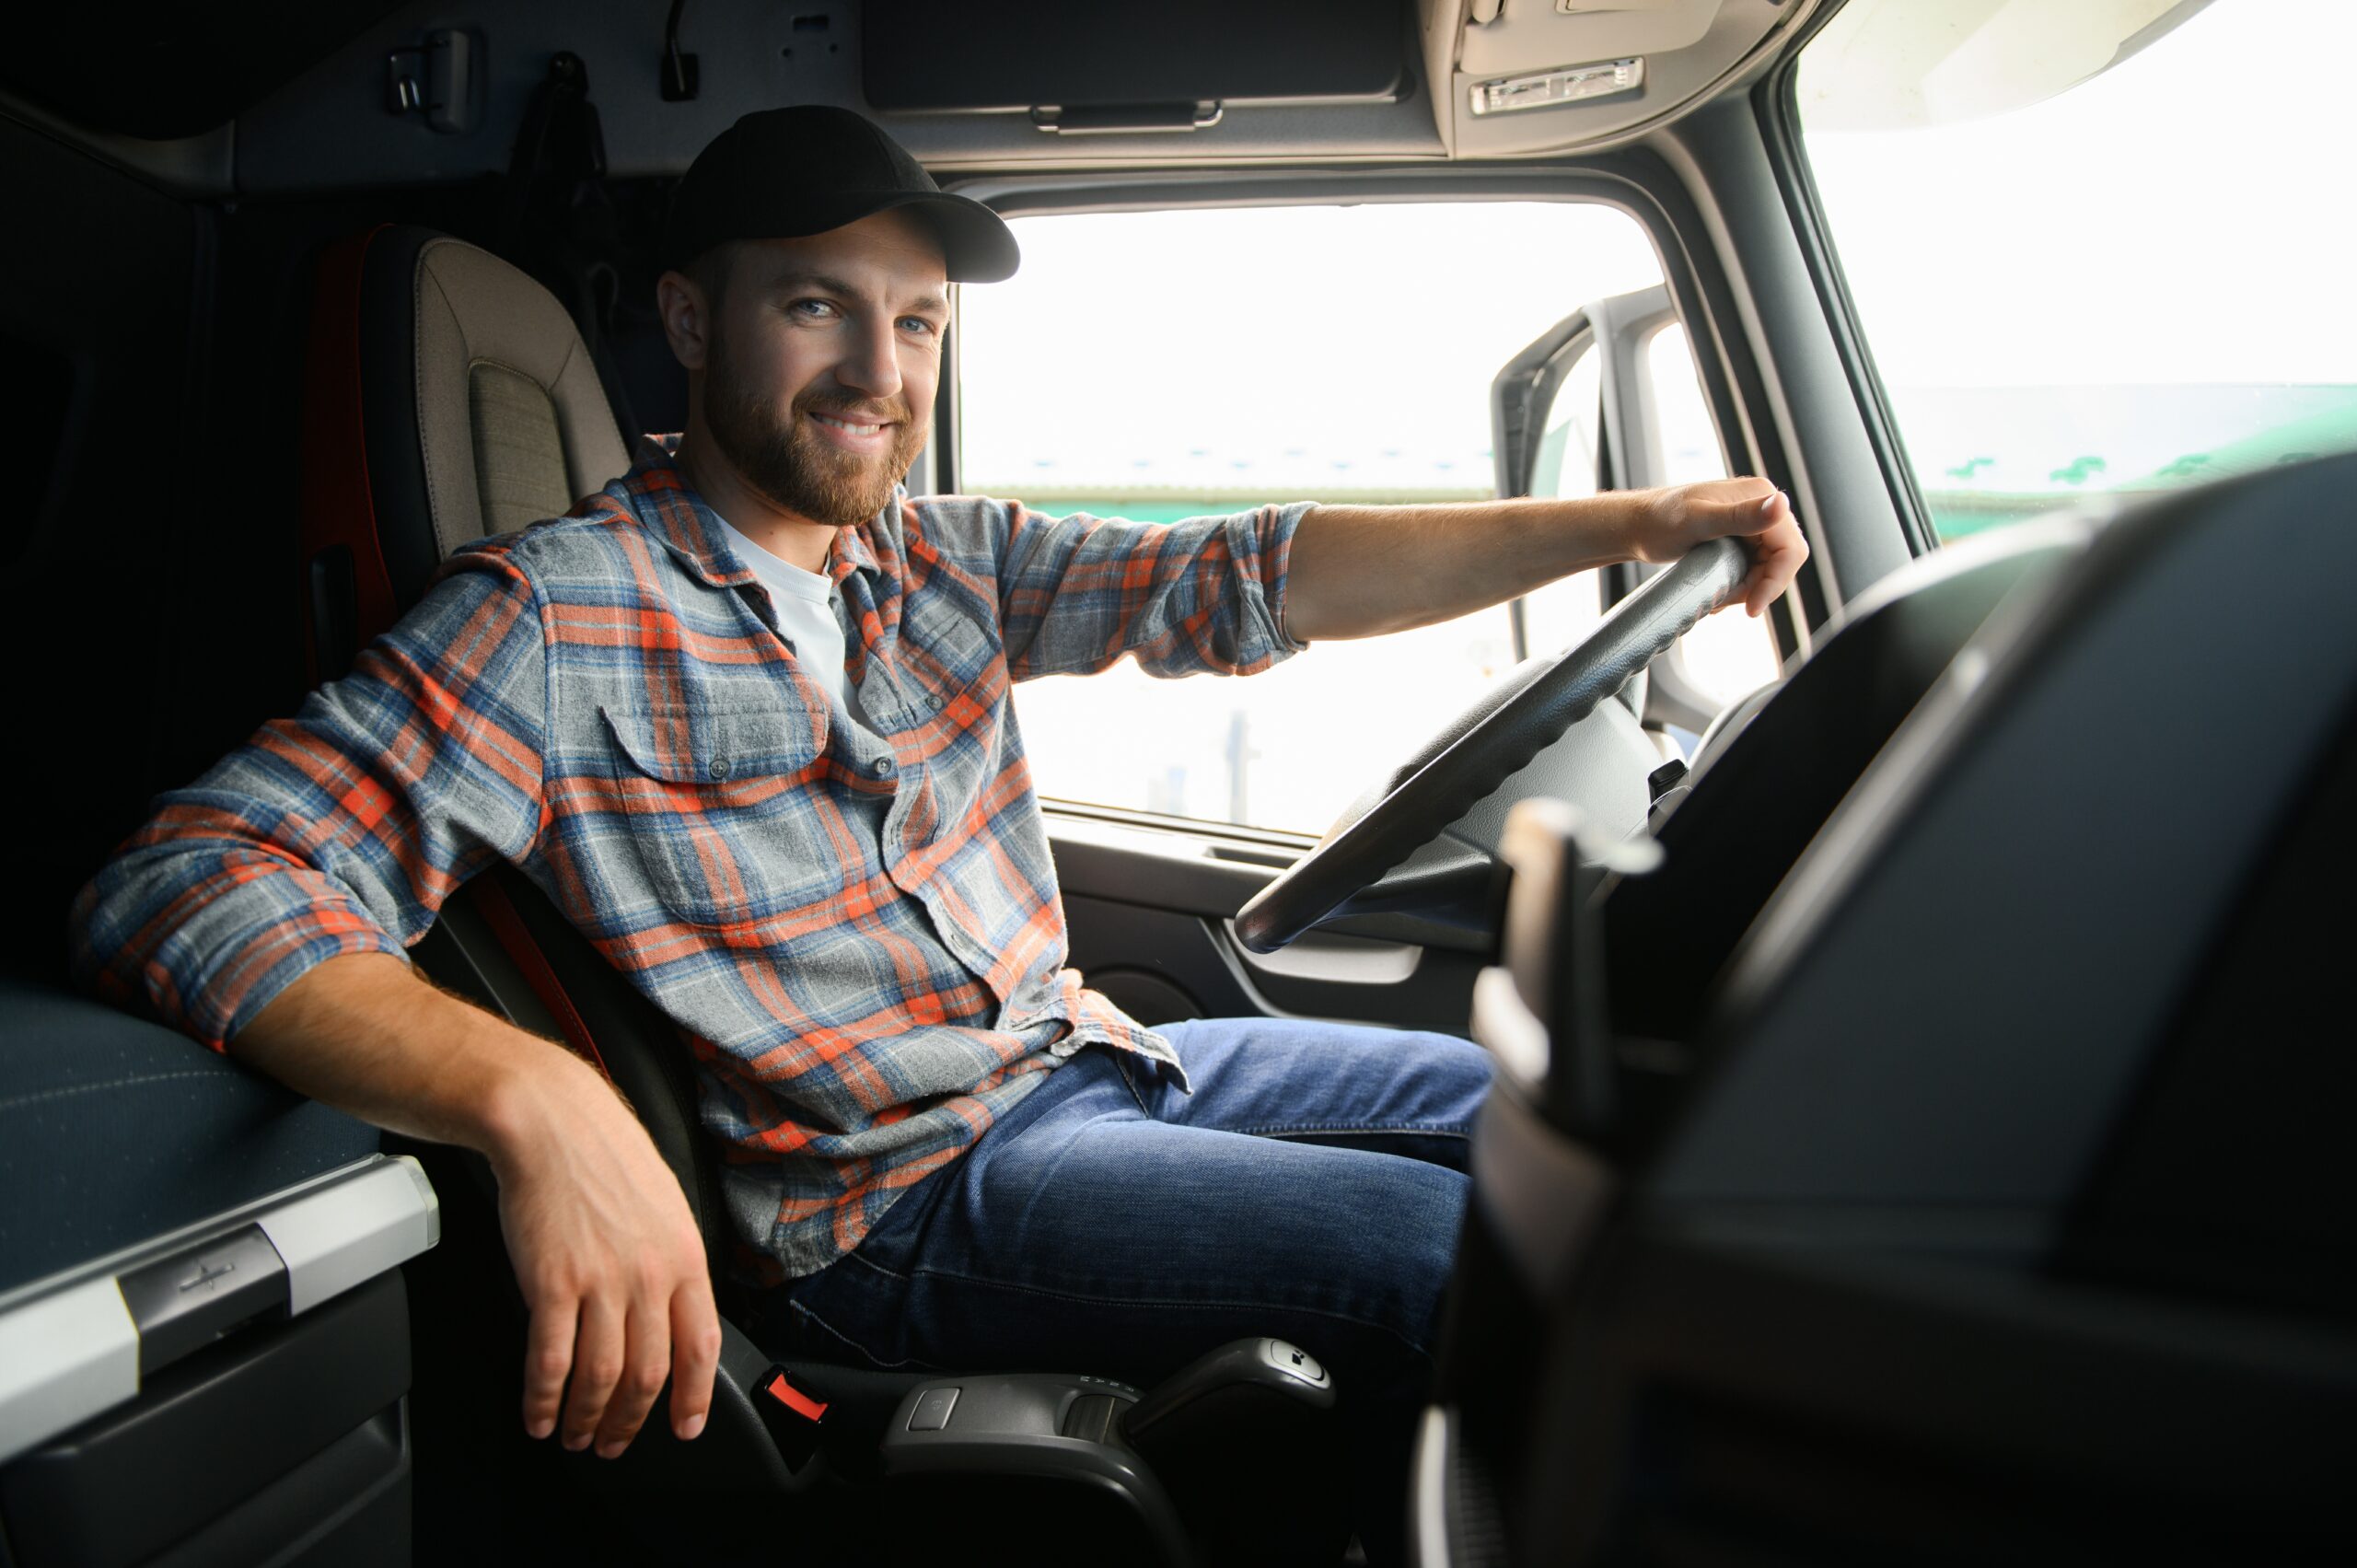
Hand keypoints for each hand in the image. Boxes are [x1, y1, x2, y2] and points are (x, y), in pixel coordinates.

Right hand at [489, 1058, 721, 1457]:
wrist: (552, 1120)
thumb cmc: (605, 1154)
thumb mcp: (665, 1203)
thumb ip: (670, 1260)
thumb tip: (670, 1312)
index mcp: (685, 1256)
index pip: (701, 1345)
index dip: (694, 1396)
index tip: (686, 1426)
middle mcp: (649, 1275)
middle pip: (648, 1373)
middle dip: (632, 1422)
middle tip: (615, 1442)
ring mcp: (600, 1281)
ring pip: (600, 1378)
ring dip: (586, 1419)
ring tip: (575, 1435)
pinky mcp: (550, 1283)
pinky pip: (550, 1361)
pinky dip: (544, 1399)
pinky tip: (539, 1414)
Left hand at [1622, 476, 1808, 616]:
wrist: (1635, 526)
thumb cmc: (1659, 521)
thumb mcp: (1699, 522)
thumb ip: (1741, 516)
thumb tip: (1782, 503)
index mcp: (1760, 496)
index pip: (1790, 548)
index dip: (1776, 581)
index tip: (1752, 607)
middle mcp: (1760, 506)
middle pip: (1782, 560)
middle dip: (1759, 587)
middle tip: (1725, 602)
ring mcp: (1751, 522)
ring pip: (1768, 567)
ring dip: (1747, 589)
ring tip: (1717, 599)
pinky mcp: (1740, 537)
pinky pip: (1753, 567)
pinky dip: (1739, 585)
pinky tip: (1717, 592)